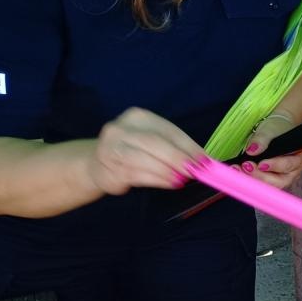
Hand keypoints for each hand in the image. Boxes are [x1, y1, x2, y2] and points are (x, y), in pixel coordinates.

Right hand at [87, 108, 202, 195]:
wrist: (95, 165)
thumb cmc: (132, 152)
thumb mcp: (151, 142)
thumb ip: (173, 147)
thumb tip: (202, 160)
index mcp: (138, 117)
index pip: (168, 130)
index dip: (189, 145)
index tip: (205, 159)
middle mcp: (122, 128)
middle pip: (155, 142)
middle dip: (179, 157)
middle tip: (196, 170)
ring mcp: (112, 147)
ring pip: (145, 158)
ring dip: (169, 171)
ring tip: (184, 179)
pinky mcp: (109, 167)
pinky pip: (138, 174)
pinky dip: (158, 179)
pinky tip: (171, 183)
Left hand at [241, 110, 301, 191]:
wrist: (273, 129)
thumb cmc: (277, 128)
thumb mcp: (270, 129)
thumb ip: (262, 139)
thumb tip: (252, 150)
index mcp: (299, 159)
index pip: (287, 166)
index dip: (274, 166)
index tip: (260, 164)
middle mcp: (293, 172)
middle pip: (279, 181)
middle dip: (260, 176)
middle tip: (246, 166)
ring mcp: (282, 178)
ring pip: (268, 186)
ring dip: (252, 179)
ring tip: (238, 168)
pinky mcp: (270, 180)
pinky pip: (260, 184)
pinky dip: (249, 179)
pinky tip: (238, 171)